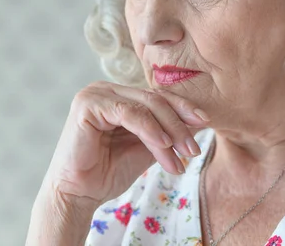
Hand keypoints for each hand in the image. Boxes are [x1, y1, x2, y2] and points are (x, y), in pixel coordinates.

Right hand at [41, 81, 209, 207]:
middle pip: (154, 99)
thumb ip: (168, 132)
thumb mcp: (147, 148)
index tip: (205, 123)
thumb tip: (199, 121)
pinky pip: (128, 112)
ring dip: (168, 132)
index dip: (182, 108)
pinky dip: (149, 129)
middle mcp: (106, 89)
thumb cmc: (108, 172)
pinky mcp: (87, 105)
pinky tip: (163, 145)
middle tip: (194, 149)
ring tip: (182, 156)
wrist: (78, 194)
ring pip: (145, 106)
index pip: (156, 95)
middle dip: (179, 124)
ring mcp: (95, 94)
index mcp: (118, 95)